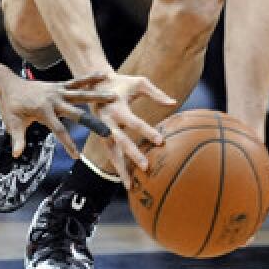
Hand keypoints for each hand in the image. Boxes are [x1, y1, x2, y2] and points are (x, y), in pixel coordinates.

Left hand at [0, 74, 117, 158]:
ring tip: (114, 96)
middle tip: (108, 132)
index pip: (58, 130)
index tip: (76, 156)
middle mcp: (53, 100)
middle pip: (76, 113)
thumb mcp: (12, 122)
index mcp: (43, 111)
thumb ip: (18, 138)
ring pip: (80, 94)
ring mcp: (57, 92)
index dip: (67, 144)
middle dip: (92, 123)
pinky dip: (88, 78)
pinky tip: (102, 74)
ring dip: (97, 96)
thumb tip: (17, 154)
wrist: (8, 85)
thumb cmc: (11, 106)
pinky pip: (75, 82)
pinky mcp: (58, 86)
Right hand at [86, 71, 175, 188]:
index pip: (134, 122)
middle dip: (132, 154)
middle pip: (120, 140)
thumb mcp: (138, 82)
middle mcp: (107, 121)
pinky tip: (125, 180)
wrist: (95, 85)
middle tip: (145, 167)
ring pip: (111, 152)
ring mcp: (102, 130)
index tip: (160, 141)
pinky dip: (117, 166)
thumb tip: (173, 103)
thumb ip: (156, 93)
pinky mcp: (102, 136)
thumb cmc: (121, 83)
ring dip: (120, 168)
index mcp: (116, 107)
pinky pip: (110, 153)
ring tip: (129, 185)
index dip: (146, 131)